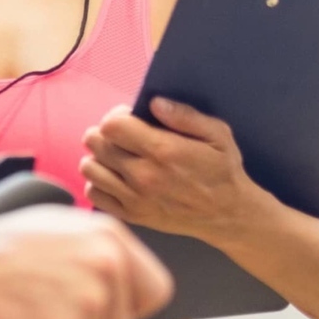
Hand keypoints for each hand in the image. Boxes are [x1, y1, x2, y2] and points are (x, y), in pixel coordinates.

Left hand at [79, 98, 268, 240]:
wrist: (228, 215)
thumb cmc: (223, 171)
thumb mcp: (217, 135)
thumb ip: (185, 115)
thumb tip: (153, 103)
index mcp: (163, 151)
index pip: (111, 126)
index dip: (116, 117)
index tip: (128, 119)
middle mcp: (144, 176)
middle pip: (96, 143)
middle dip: (104, 134)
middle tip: (121, 136)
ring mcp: (135, 198)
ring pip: (89, 168)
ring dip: (99, 157)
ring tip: (116, 156)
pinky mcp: (131, 215)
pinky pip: (93, 193)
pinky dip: (98, 182)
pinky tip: (116, 177)